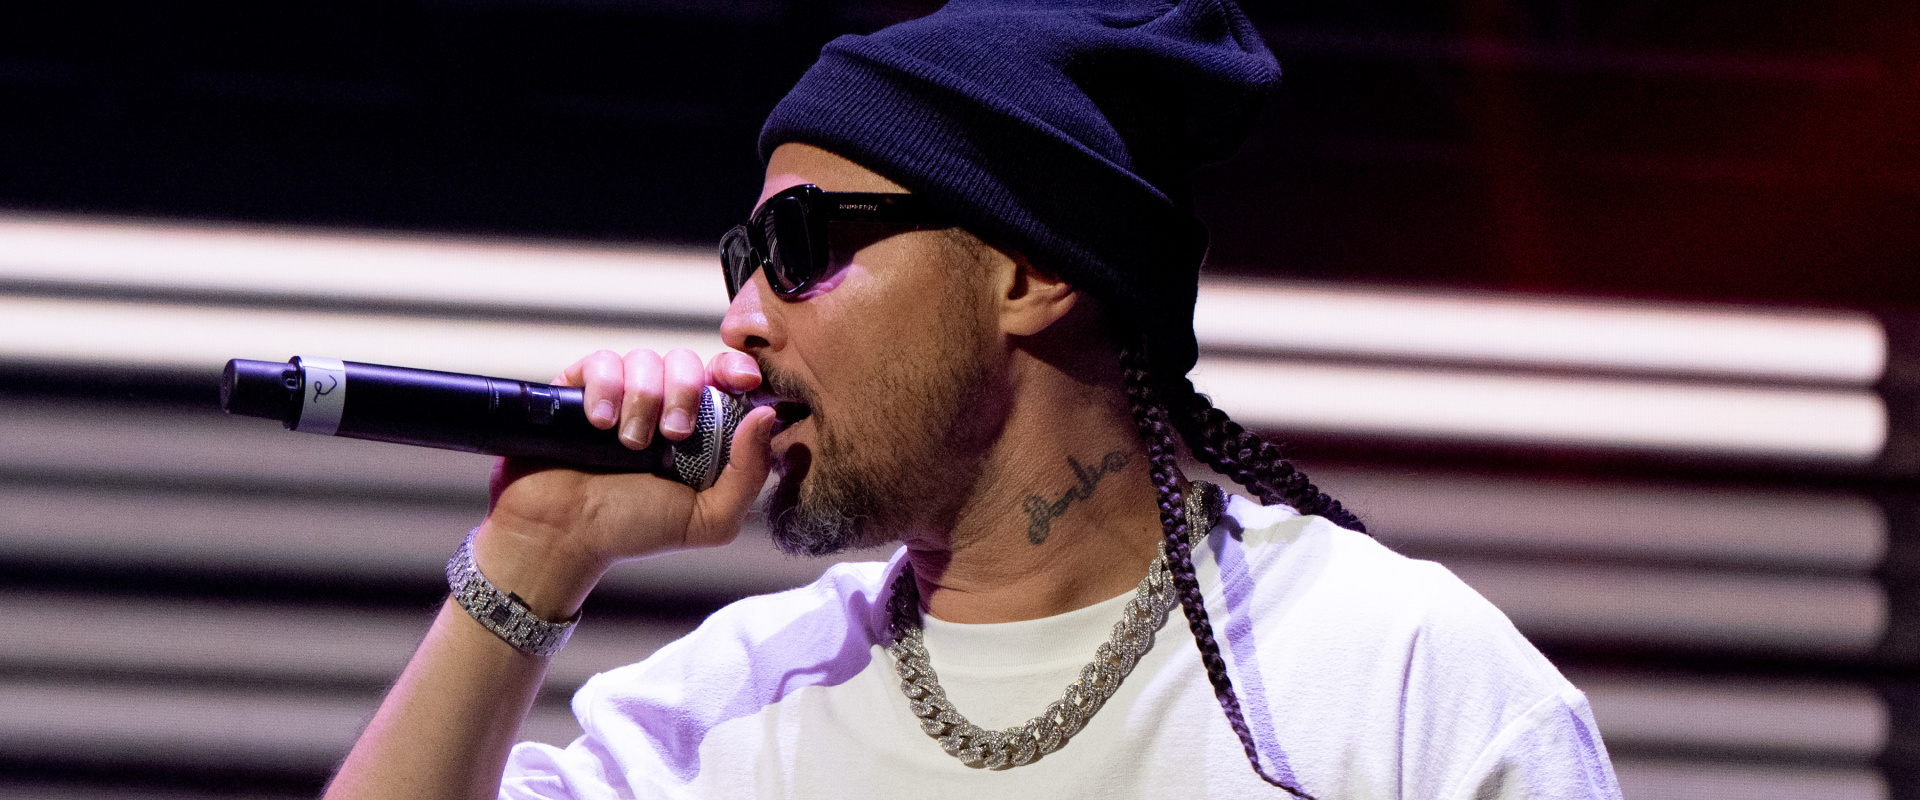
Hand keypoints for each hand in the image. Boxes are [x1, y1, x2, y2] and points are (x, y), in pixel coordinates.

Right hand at [471, 348, 774, 619]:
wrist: (562, 536)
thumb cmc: (632, 528)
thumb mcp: (707, 518)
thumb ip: (748, 474)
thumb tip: (767, 416)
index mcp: (698, 427)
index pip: (725, 378)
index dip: (737, 368)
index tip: (745, 380)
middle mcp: (661, 403)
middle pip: (687, 360)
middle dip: (684, 392)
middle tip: (672, 435)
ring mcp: (620, 393)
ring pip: (645, 359)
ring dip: (642, 400)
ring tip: (628, 443)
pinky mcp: (580, 387)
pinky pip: (602, 361)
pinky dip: (604, 388)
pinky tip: (598, 423)